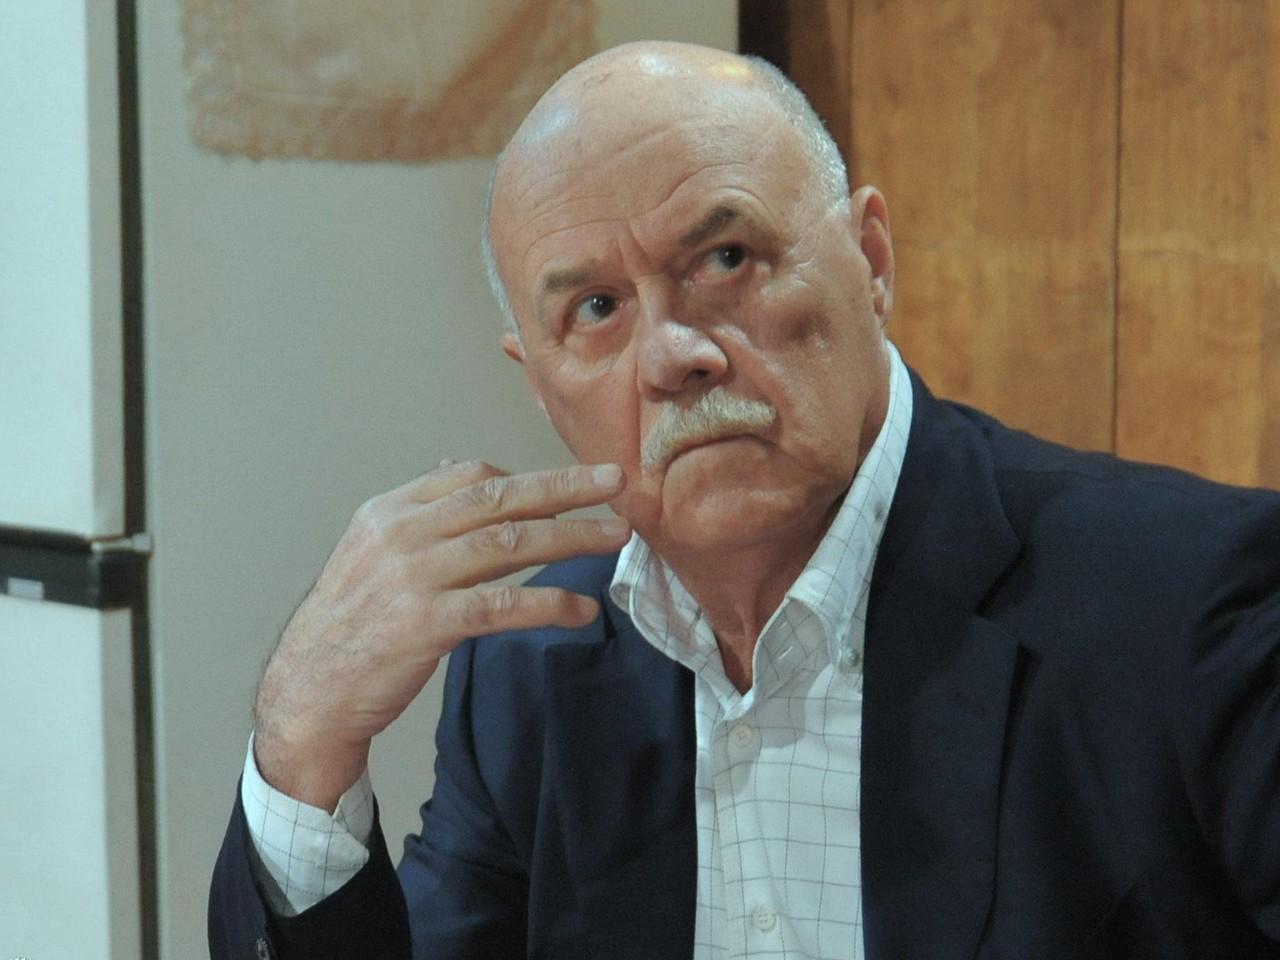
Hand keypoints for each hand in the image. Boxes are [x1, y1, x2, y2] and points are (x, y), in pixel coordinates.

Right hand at [252, 459, 629, 809]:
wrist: (307, 692)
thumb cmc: (347, 627)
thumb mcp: (370, 554)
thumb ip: (420, 518)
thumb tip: (460, 472)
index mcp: (388, 512)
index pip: (469, 475)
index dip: (527, 476)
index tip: (571, 483)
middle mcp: (401, 534)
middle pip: (499, 498)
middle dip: (564, 487)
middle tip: (614, 481)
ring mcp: (413, 578)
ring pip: (509, 544)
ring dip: (572, 537)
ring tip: (616, 537)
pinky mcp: (427, 624)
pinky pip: (503, 606)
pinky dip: (549, 604)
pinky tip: (582, 609)